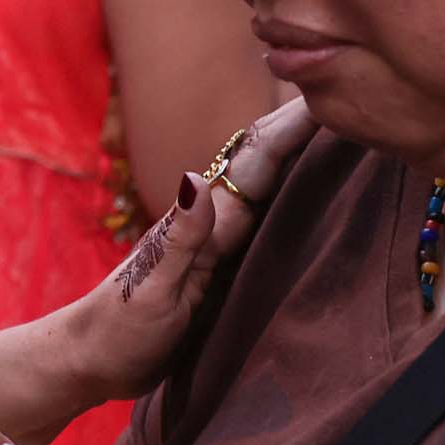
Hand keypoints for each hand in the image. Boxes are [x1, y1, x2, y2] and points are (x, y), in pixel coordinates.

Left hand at [49, 96, 317, 405]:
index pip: (255, 164)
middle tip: (351, 85)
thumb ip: (179, 239)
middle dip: (304, 127)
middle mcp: (216, 226)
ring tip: (344, 122)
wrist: (93, 360)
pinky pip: (268, 226)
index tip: (327, 89)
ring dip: (305, 156)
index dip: (291, 128)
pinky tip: (317, 189)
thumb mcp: (151, 290)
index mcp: (204, 224)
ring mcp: (220, 245)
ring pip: (271, 190)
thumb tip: (199, 179)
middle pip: (268, 166)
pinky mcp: (223, 271)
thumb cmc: (118, 328)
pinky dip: (294, 201)